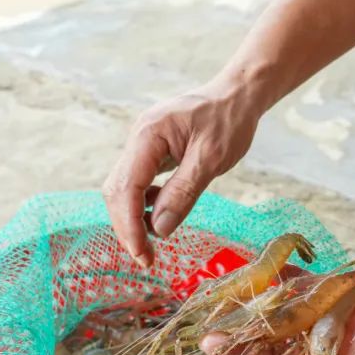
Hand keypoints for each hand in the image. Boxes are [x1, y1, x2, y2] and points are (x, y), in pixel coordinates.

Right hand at [103, 75, 262, 265]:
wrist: (237, 95)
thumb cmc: (229, 121)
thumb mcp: (212, 158)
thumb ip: (184, 192)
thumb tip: (159, 229)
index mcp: (148, 134)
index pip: (127, 187)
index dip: (130, 225)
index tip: (142, 254)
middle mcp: (137, 138)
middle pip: (117, 191)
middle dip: (127, 227)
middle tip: (146, 258)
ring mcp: (141, 145)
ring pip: (123, 189)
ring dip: (133, 218)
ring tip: (152, 244)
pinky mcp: (150, 152)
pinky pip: (137, 183)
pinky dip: (144, 205)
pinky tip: (161, 214)